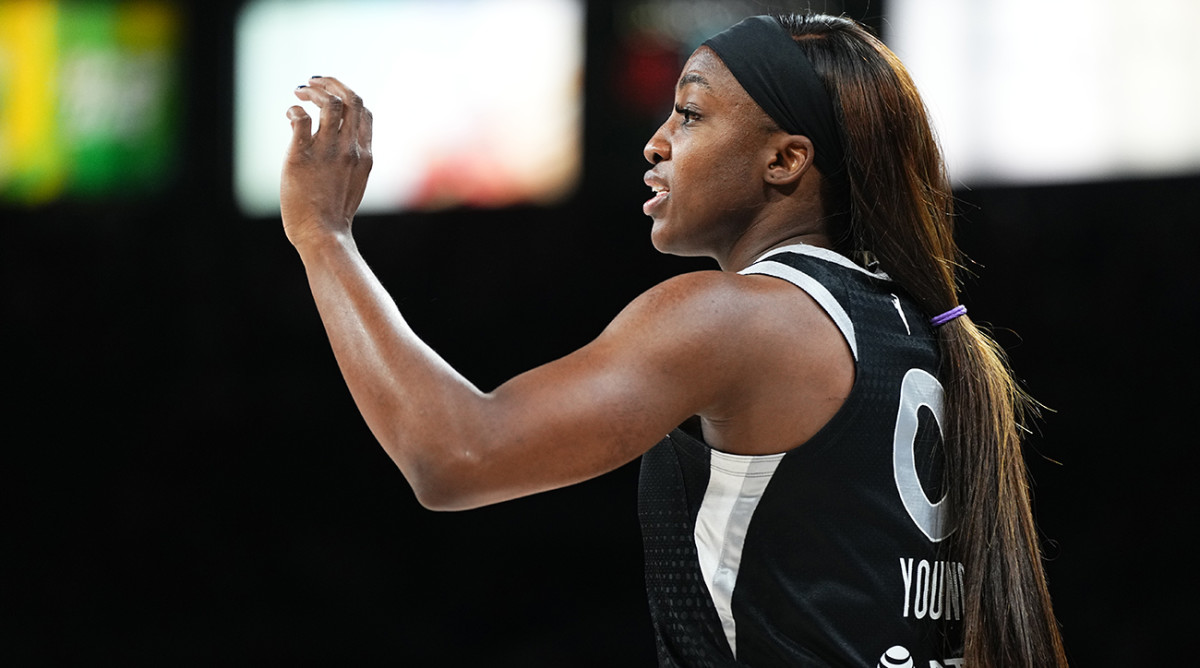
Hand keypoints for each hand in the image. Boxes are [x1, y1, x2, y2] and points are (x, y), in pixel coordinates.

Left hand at [281, 76, 372, 249]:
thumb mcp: (354, 183)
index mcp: (364, 155)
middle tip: (313, 81)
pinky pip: (301, 119)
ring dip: (314, 90)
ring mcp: (328, 152)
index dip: (348, 95)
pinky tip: (291, 115)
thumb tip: (343, 147)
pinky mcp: (302, 156)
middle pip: (352, 99)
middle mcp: (350, 149)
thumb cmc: (334, 216)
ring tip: (300, 91)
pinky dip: (295, 110)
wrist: (323, 235)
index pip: (365, 112)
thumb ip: (352, 161)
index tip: (332, 94)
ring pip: (329, 103)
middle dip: (332, 83)